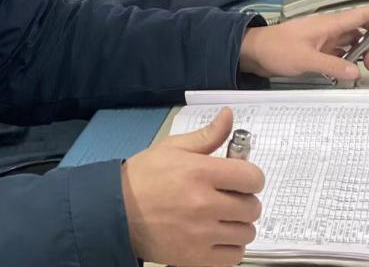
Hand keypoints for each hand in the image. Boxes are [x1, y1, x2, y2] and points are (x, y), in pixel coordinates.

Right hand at [121, 107, 263, 265]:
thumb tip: (229, 115)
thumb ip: (207, 135)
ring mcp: (201, 234)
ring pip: (246, 233)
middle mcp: (204, 204)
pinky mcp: (196, 258)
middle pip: (252, 207)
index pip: (252, 178)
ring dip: (239, 225)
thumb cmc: (144, 177)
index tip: (242, 179)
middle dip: (245, 200)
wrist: (116, 212)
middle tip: (229, 198)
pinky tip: (217, 236)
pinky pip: (234, 256)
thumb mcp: (173, 147)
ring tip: (222, 218)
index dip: (251, 177)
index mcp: (201, 173)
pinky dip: (231, 247)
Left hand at [238, 0, 368, 81]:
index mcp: (328, 24)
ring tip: (368, 67)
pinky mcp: (317, 49)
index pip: (360, 14)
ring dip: (363, 51)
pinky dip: (349, 59)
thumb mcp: (307, 59)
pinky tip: (350, 69)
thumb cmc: (277, 48)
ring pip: (351, 41)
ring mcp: (323, 39)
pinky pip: (340, 52)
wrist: (255, 52)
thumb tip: (355, 71)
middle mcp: (329, 29)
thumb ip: (333, 66)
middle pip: (360, 27)